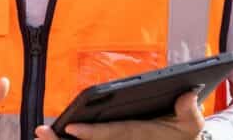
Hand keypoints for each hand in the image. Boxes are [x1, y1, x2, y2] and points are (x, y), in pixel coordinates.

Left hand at [34, 91, 204, 138]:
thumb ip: (189, 112)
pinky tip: (54, 136)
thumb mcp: (191, 126)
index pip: (112, 135)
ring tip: (41, 133)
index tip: (70, 128)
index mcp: (139, 136)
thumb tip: (187, 96)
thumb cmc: (183, 134)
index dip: (91, 133)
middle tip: (42, 132)